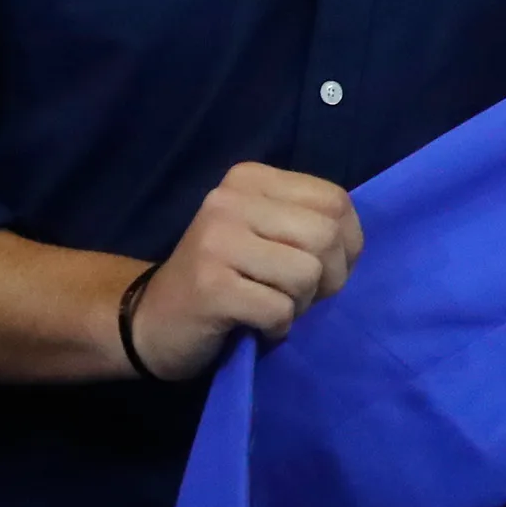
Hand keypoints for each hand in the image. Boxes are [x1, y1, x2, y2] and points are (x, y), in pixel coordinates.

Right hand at [129, 162, 362, 378]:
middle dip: (329, 279)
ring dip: (300, 305)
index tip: (328, 269)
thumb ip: (307, 223)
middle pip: (325, 236)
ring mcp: (216, 242)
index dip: (349, 242)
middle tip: (301, 297)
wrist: (151, 320)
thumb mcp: (265, 233)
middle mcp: (229, 200)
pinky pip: (279, 310)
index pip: (335, 200)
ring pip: (306, 273)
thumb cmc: (223, 276)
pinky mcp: (210, 287)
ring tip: (273, 308)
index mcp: (249, 179)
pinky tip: (255, 327)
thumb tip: (354, 244)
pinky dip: (277, 328)